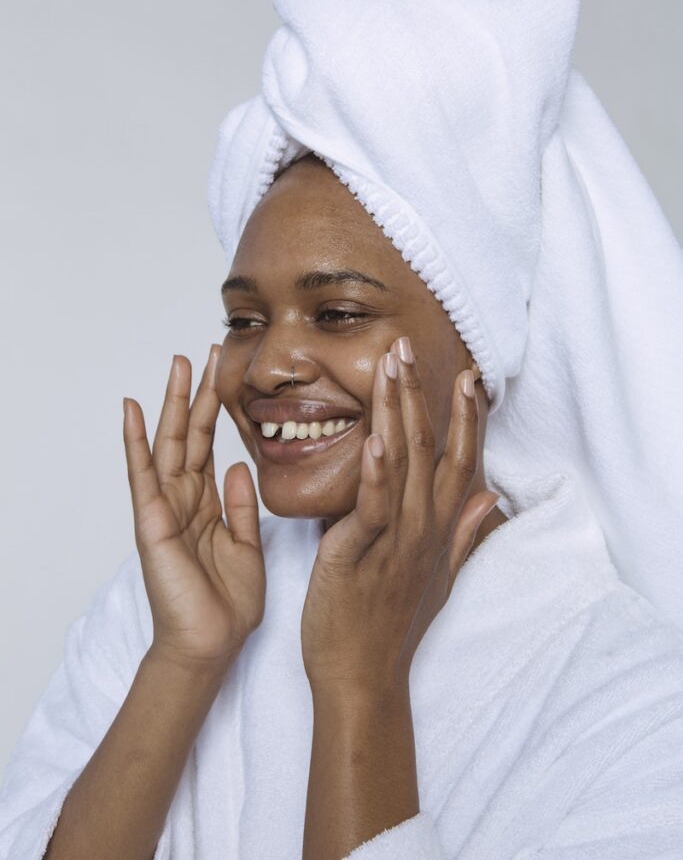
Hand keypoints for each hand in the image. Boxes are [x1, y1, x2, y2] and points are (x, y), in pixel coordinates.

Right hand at [123, 346, 264, 673]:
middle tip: (205, 352)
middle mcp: (184, 499)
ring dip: (173, 404)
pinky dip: (137, 441)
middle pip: (191, 435)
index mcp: (207, 504)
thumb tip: (238, 464)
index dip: (218, 409)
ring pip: (170, 444)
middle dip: (198, 394)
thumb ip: (241, 504)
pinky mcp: (153, 521)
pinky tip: (133, 410)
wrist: (211, 644)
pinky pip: (143, 475)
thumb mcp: (247, 544)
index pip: (211, 445)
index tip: (226, 373)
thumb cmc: (226, 603)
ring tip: (178, 364)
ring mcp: (166, 508)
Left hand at [300, 337, 498, 693]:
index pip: (460, 459)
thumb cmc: (390, 622)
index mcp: (437, 526)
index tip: (468, 375)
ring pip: (402, 464)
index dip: (467, 416)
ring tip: (392, 367)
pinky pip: (373, 506)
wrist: (362, 674)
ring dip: (397, 412)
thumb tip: (491, 494)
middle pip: (430, 448)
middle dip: (420, 393)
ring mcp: (396, 539)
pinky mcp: (361, 553)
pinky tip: (375, 438)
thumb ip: (464, 531)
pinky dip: (376, 472)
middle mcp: (424, 526)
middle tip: (408, 345)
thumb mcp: (437, 574)